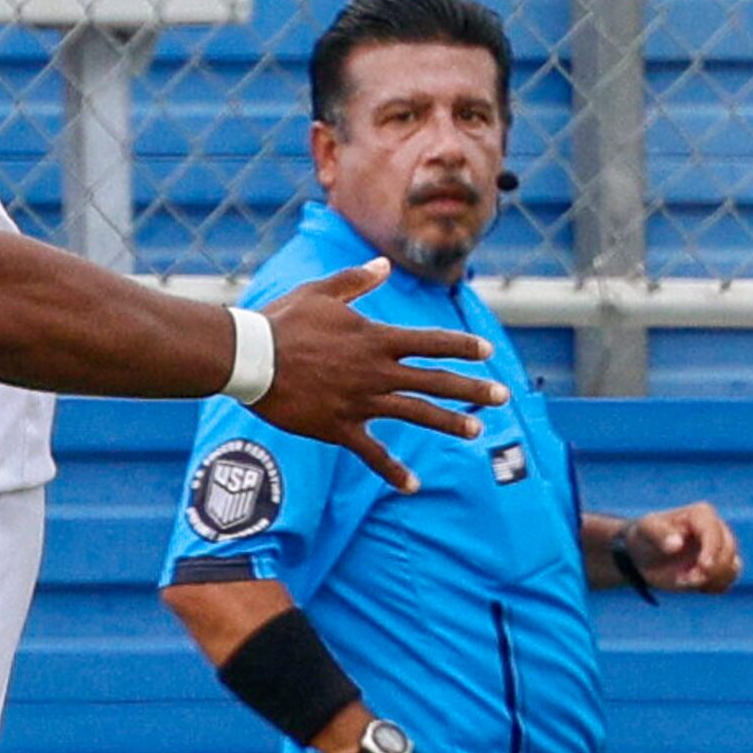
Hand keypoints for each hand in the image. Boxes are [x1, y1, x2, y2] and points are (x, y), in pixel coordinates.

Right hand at [256, 260, 502, 493]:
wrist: (250, 358)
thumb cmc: (283, 321)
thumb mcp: (320, 293)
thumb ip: (356, 281)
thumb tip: (384, 267)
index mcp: (374, 338)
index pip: (430, 341)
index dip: (461, 346)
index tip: (486, 352)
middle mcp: (376, 371)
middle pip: (435, 380)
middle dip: (472, 389)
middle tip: (502, 396)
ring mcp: (360, 401)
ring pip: (416, 414)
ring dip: (449, 423)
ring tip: (476, 431)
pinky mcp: (339, 427)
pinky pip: (372, 453)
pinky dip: (393, 470)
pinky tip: (412, 486)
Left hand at [623, 501, 742, 592]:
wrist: (643, 555)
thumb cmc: (644, 536)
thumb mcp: (645, 530)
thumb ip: (659, 534)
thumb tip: (677, 544)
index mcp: (701, 514)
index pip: (715, 533)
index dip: (712, 551)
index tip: (703, 567)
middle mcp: (717, 529)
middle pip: (728, 551)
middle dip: (710, 569)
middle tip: (684, 579)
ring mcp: (721, 549)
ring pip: (732, 567)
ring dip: (711, 580)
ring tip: (684, 581)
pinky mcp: (720, 567)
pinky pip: (728, 580)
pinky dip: (713, 586)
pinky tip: (693, 584)